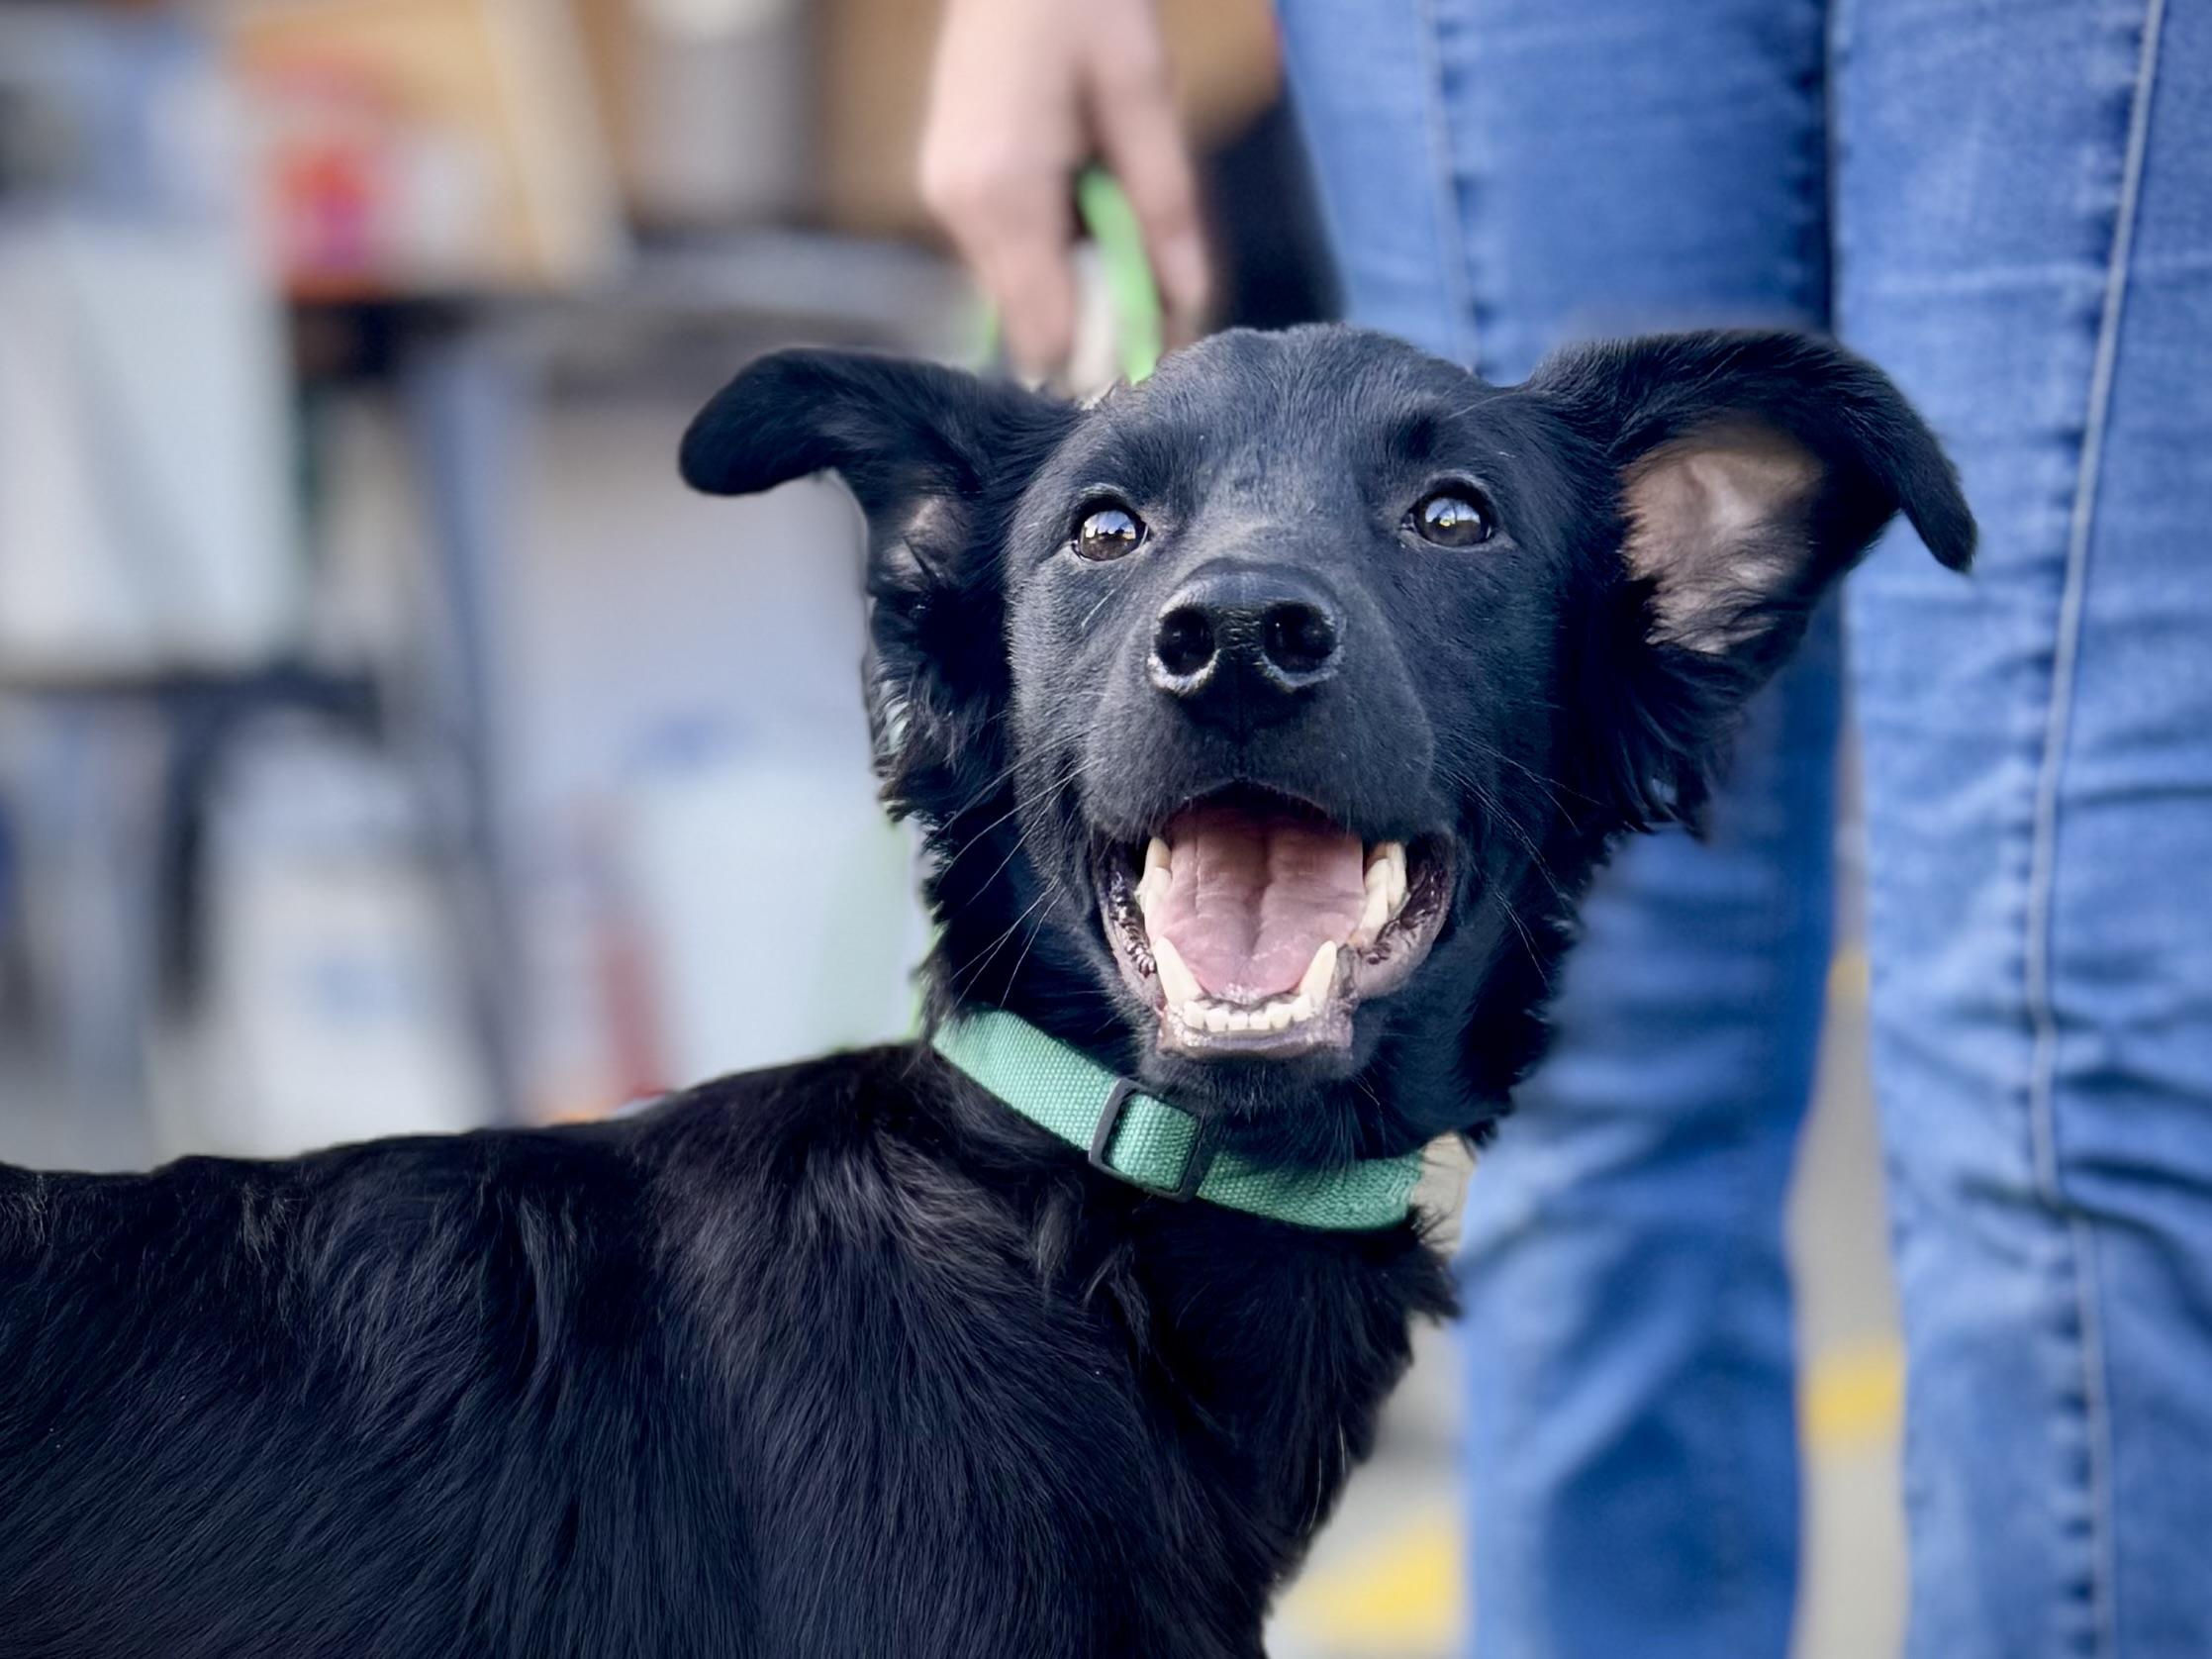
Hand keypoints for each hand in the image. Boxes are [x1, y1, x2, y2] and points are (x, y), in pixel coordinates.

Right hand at [920, 0, 1211, 376]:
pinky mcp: (947, 186)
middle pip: (1028, 324)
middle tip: (1156, 286)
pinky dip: (1051, 249)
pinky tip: (1083, 198)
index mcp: (1003, 190)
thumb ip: (1165, 206)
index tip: (1157, 356)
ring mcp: (944, 197)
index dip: (1100, 359)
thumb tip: (1189, 305)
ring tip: (1118, 217)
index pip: (1042, 333)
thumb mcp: (1144, 94)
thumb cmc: (1084, 2)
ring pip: (1016, 292)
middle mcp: (958, 206)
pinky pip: (1006, 254)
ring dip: (1075, 281)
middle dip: (1094, 321)